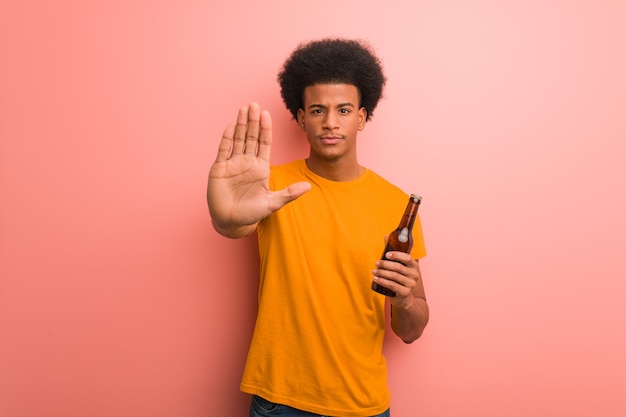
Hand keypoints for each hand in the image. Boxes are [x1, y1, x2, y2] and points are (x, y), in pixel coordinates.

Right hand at [207, 103, 310, 236]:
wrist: (231, 222)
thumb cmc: (252, 213)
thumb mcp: (273, 203)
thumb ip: (289, 194)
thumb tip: (309, 186)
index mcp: (260, 167)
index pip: (264, 143)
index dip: (265, 129)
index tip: (267, 114)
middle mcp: (247, 162)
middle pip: (250, 137)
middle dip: (252, 121)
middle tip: (254, 104)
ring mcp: (233, 164)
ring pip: (237, 139)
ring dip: (240, 124)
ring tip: (243, 109)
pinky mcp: (219, 169)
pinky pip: (224, 150)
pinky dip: (226, 138)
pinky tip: (230, 126)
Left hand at [372, 251, 425, 307]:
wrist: (403, 297)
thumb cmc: (399, 278)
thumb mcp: (398, 265)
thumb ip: (393, 252)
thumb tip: (386, 236)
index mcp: (414, 266)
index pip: (407, 258)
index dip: (397, 255)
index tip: (386, 254)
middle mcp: (414, 275)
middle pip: (398, 267)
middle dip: (385, 264)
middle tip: (376, 263)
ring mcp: (410, 284)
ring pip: (394, 276)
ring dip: (382, 272)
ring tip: (374, 271)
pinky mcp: (405, 292)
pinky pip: (392, 285)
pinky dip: (382, 281)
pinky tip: (376, 278)